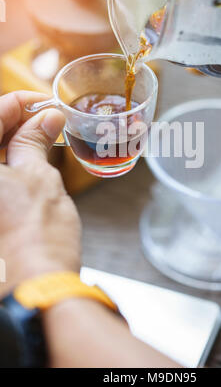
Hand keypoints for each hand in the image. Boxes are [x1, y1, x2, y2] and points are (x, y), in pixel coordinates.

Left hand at [0, 91, 80, 297]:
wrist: (36, 285)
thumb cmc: (37, 235)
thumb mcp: (39, 176)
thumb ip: (35, 141)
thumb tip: (47, 118)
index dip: (18, 103)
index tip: (41, 101)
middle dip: (14, 122)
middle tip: (45, 117)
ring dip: (10, 143)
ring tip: (42, 136)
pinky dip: (7, 165)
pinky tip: (29, 160)